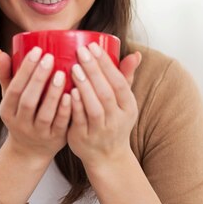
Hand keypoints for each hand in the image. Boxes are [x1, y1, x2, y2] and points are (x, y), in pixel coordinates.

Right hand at [0, 47, 71, 164]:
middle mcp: (20, 123)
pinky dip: (66, 110)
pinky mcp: (54, 139)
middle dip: (38, 78)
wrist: (29, 150)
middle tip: (50, 58)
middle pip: (28, 100)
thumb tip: (0, 52)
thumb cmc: (21, 114)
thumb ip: (6, 75)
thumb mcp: (10, 98)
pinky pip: (60, 125)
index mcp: (7, 110)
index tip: (37, 51)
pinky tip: (73, 95)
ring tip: (62, 73)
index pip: (14, 89)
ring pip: (45, 114)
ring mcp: (38, 133)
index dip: (25, 70)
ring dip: (53, 94)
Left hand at [66, 43, 141, 167]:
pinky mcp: (84, 138)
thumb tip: (135, 54)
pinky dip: (75, 106)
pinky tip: (68, 92)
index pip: (119, 82)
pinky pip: (80, 120)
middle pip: (106, 92)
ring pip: (94, 107)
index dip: (106, 64)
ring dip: (85, 87)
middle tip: (81, 51)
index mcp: (128, 107)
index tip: (93, 46)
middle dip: (94, 70)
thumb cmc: (113, 121)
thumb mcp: (123, 102)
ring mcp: (101, 130)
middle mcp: (117, 119)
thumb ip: (124, 77)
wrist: (106, 157)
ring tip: (74, 68)